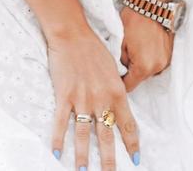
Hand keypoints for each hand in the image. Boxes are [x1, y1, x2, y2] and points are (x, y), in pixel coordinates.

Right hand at [46, 28, 140, 169]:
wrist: (73, 35)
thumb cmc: (94, 49)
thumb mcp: (113, 69)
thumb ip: (115, 89)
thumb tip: (117, 106)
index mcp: (117, 92)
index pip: (127, 125)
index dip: (131, 144)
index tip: (135, 159)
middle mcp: (101, 99)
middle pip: (106, 136)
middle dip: (109, 159)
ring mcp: (82, 99)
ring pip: (83, 134)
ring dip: (83, 155)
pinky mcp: (64, 96)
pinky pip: (62, 122)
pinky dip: (59, 139)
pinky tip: (57, 153)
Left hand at [118, 5, 172, 93]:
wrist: (150, 4)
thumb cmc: (133, 20)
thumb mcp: (120, 43)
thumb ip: (121, 62)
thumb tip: (121, 69)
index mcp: (143, 67)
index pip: (129, 86)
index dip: (120, 82)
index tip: (115, 77)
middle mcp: (157, 67)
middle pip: (140, 79)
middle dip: (131, 72)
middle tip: (123, 58)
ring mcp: (166, 60)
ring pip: (149, 70)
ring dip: (141, 64)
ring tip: (134, 49)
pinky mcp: (170, 53)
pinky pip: (156, 62)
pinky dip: (150, 57)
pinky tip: (143, 45)